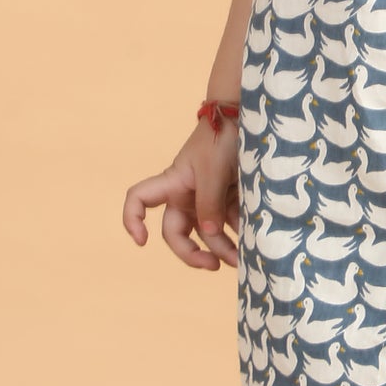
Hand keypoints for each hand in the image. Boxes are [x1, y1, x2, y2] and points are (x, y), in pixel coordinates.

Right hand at [122, 123, 240, 270]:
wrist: (247, 120)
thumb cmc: (222, 140)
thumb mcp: (213, 172)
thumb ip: (209, 205)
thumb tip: (208, 235)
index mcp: (172, 184)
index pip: (139, 200)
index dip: (133, 220)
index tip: (142, 241)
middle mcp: (185, 195)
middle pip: (176, 233)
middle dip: (192, 253)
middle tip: (212, 265)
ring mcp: (207, 200)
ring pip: (208, 234)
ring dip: (222, 249)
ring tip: (241, 260)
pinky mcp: (228, 201)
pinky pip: (228, 225)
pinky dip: (238, 235)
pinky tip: (253, 243)